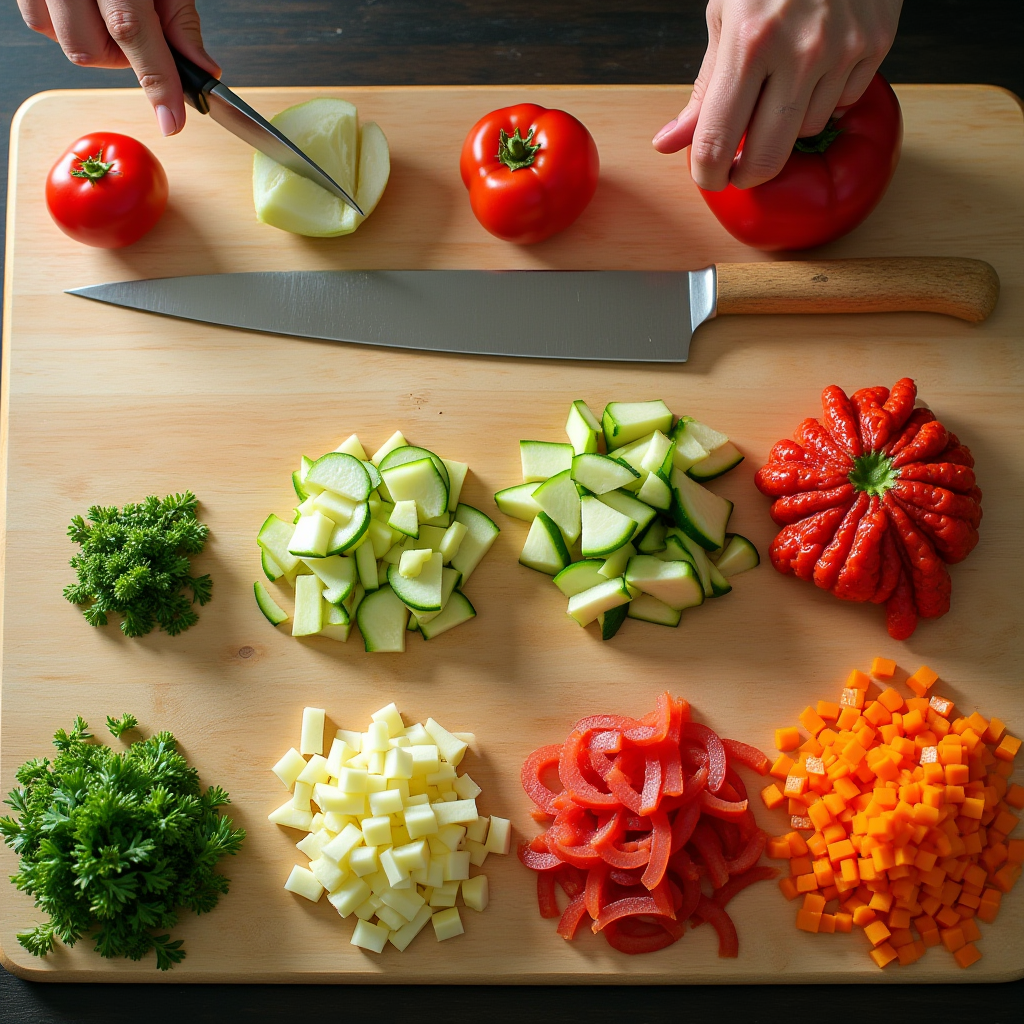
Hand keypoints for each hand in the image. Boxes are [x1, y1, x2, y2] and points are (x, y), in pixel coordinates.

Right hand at [15, 0, 219, 135]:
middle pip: (89, 49)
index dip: (157, 83)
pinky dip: (68, 24)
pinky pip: (42, 22)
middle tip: (142, 33)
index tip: (173, 122)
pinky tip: (85, 4)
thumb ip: (180, 18)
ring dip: (95, 41)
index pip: (132, 32)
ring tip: (111, 9)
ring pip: (64, 42)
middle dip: (122, 56)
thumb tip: (202, 70)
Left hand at [653, 0, 901, 189]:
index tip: (708, 180)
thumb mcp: (724, 17)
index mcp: (748, 43)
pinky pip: (841, 103)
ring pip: (805, 131)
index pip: (717, 141)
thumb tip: (668, 144)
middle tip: (738, 169)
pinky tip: (816, 65)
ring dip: (787, 124)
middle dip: (747, 174)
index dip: (708, 175)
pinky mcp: (875, 45)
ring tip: (781, 84)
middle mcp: (798, 51)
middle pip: (767, 157)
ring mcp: (843, 50)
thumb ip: (702, 89)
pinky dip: (823, 97)